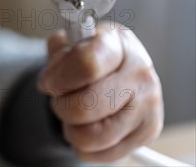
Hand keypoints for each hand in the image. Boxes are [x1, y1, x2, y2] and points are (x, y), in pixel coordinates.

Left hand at [37, 24, 163, 162]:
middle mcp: (139, 74)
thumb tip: (52, 72)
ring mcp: (148, 105)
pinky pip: (103, 154)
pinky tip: (87, 127)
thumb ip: (57, 50)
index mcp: (118, 44)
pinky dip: (84, 146)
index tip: (46, 83)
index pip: (86, 64)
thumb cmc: (90, 55)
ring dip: (71, 129)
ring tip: (73, 115)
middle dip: (61, 106)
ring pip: (91, 136)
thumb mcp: (70, 40)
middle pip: (85, 107)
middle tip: (60, 99)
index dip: (58, 78)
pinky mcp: (148, 131)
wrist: (120, 67)